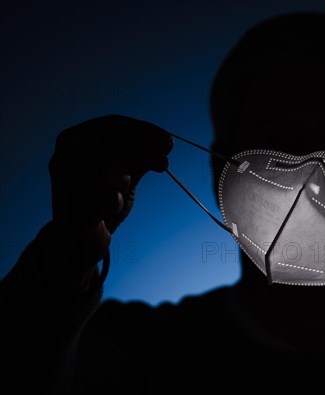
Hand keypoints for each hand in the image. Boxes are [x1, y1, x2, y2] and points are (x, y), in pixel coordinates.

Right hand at [44, 115, 171, 288]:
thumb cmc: (100, 202)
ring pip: (106, 167)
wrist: (81, 243)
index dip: (142, 130)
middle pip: (111, 142)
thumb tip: (166, 142)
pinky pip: (107, 197)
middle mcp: (61, 158)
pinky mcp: (72, 210)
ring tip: (121, 191)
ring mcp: (63, 185)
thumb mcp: (124, 174)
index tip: (167, 140)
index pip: (110, 124)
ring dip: (124, 179)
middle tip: (164, 162)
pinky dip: (117, 201)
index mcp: (72, 142)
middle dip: (144, 151)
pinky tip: (113, 206)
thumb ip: (141, 156)